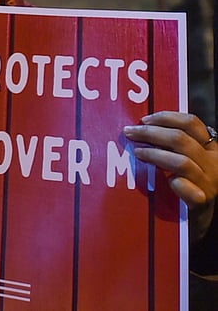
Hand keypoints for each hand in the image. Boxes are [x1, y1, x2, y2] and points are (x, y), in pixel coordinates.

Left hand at [125, 111, 217, 241]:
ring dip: (155, 154)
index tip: (143, 119)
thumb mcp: (186, 161)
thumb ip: (173, 145)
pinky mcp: (201, 202)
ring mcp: (209, 183)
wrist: (199, 221)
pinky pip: (186, 187)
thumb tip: (142, 127)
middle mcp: (213, 163)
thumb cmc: (189, 186)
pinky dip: (174, 181)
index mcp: (211, 149)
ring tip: (137, 152)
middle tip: (130, 132)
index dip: (166, 117)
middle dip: (151, 133)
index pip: (192, 123)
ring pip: (182, 161)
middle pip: (181, 139)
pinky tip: (163, 180)